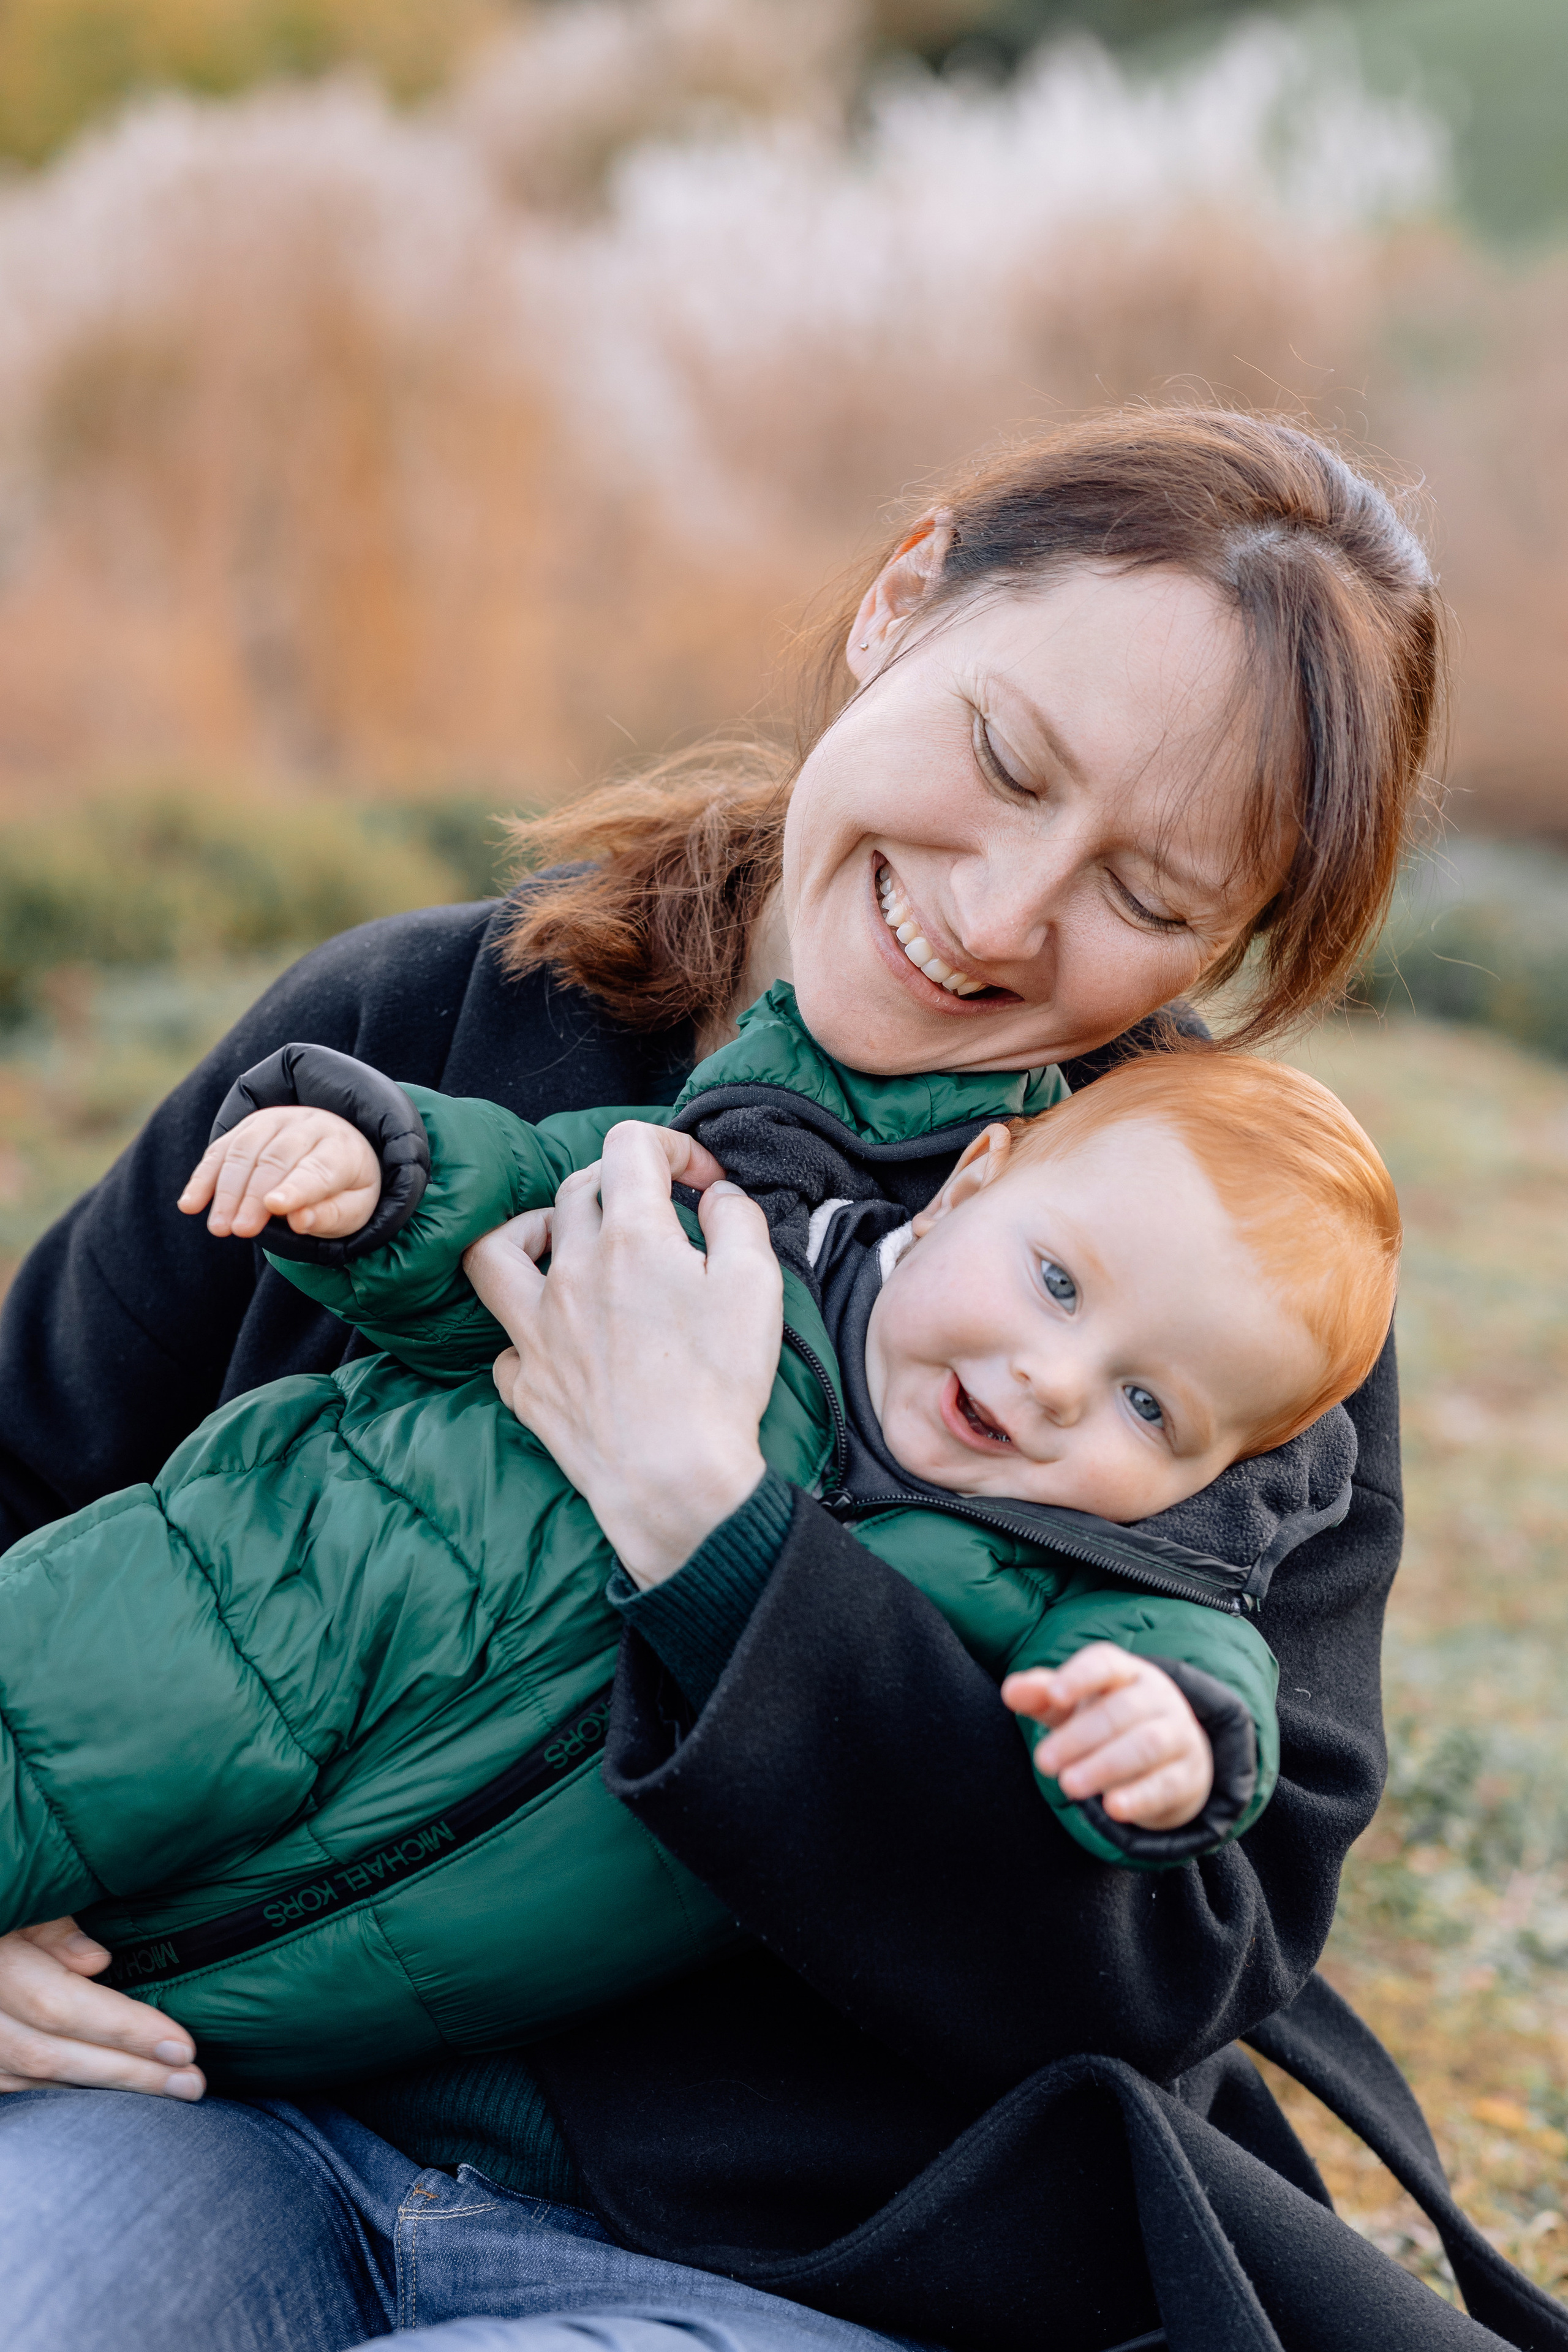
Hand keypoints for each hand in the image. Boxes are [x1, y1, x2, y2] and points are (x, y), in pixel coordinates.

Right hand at [0, 1917, 204, 2098]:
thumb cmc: (6, 1894)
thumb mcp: (26, 1897)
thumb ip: (54, 1927)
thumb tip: (96, 1962)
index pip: (58, 2004)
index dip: (120, 2027)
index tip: (182, 2045)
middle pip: (50, 2053)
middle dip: (127, 2073)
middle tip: (192, 2084)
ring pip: (34, 2077)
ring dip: (102, 2089)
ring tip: (168, 2093)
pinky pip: (17, 2085)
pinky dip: (65, 2091)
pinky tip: (110, 2095)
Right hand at [178, 1105, 379, 1239]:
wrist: (336, 1150)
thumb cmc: (345, 1188)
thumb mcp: (353, 1208)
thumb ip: (331, 1215)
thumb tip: (299, 1221)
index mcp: (341, 1149)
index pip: (317, 1169)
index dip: (295, 1188)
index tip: (274, 1207)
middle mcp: (307, 1126)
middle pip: (275, 1159)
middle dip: (253, 1196)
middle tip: (240, 1231)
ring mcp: (275, 1121)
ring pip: (243, 1150)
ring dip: (226, 1190)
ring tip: (218, 1228)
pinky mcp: (247, 1127)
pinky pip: (221, 1149)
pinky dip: (203, 1177)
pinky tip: (190, 1205)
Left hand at [464, 1121, 781, 1586]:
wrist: (673, 1480)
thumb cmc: (719, 1385)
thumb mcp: (757, 1286)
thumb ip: (738, 1220)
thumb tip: (716, 1194)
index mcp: (631, 1239)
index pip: (631, 1146)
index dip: (672, 1146)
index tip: (700, 1179)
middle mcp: (571, 1272)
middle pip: (575, 1189)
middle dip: (619, 1184)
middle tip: (656, 1212)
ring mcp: (536, 1328)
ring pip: (498, 1249)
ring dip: (530, 1230)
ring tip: (560, 1239)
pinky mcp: (526, 1382)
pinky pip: (505, 1339)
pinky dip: (526, 1328)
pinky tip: (556, 1337)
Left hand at [1001, 1644, 1214, 1830]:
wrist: (1171, 1758)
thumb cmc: (1109, 1722)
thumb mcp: (1073, 1707)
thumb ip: (1042, 1697)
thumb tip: (1010, 1690)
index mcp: (1125, 1672)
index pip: (1104, 1663)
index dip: (1079, 1677)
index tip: (1053, 1695)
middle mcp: (1157, 1697)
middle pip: (1120, 1711)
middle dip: (1079, 1736)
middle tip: (1043, 1762)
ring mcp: (1178, 1735)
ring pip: (1146, 1745)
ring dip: (1105, 1765)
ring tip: (1068, 1785)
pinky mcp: (1188, 1776)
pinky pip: (1166, 1784)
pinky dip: (1139, 1796)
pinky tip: (1113, 1808)